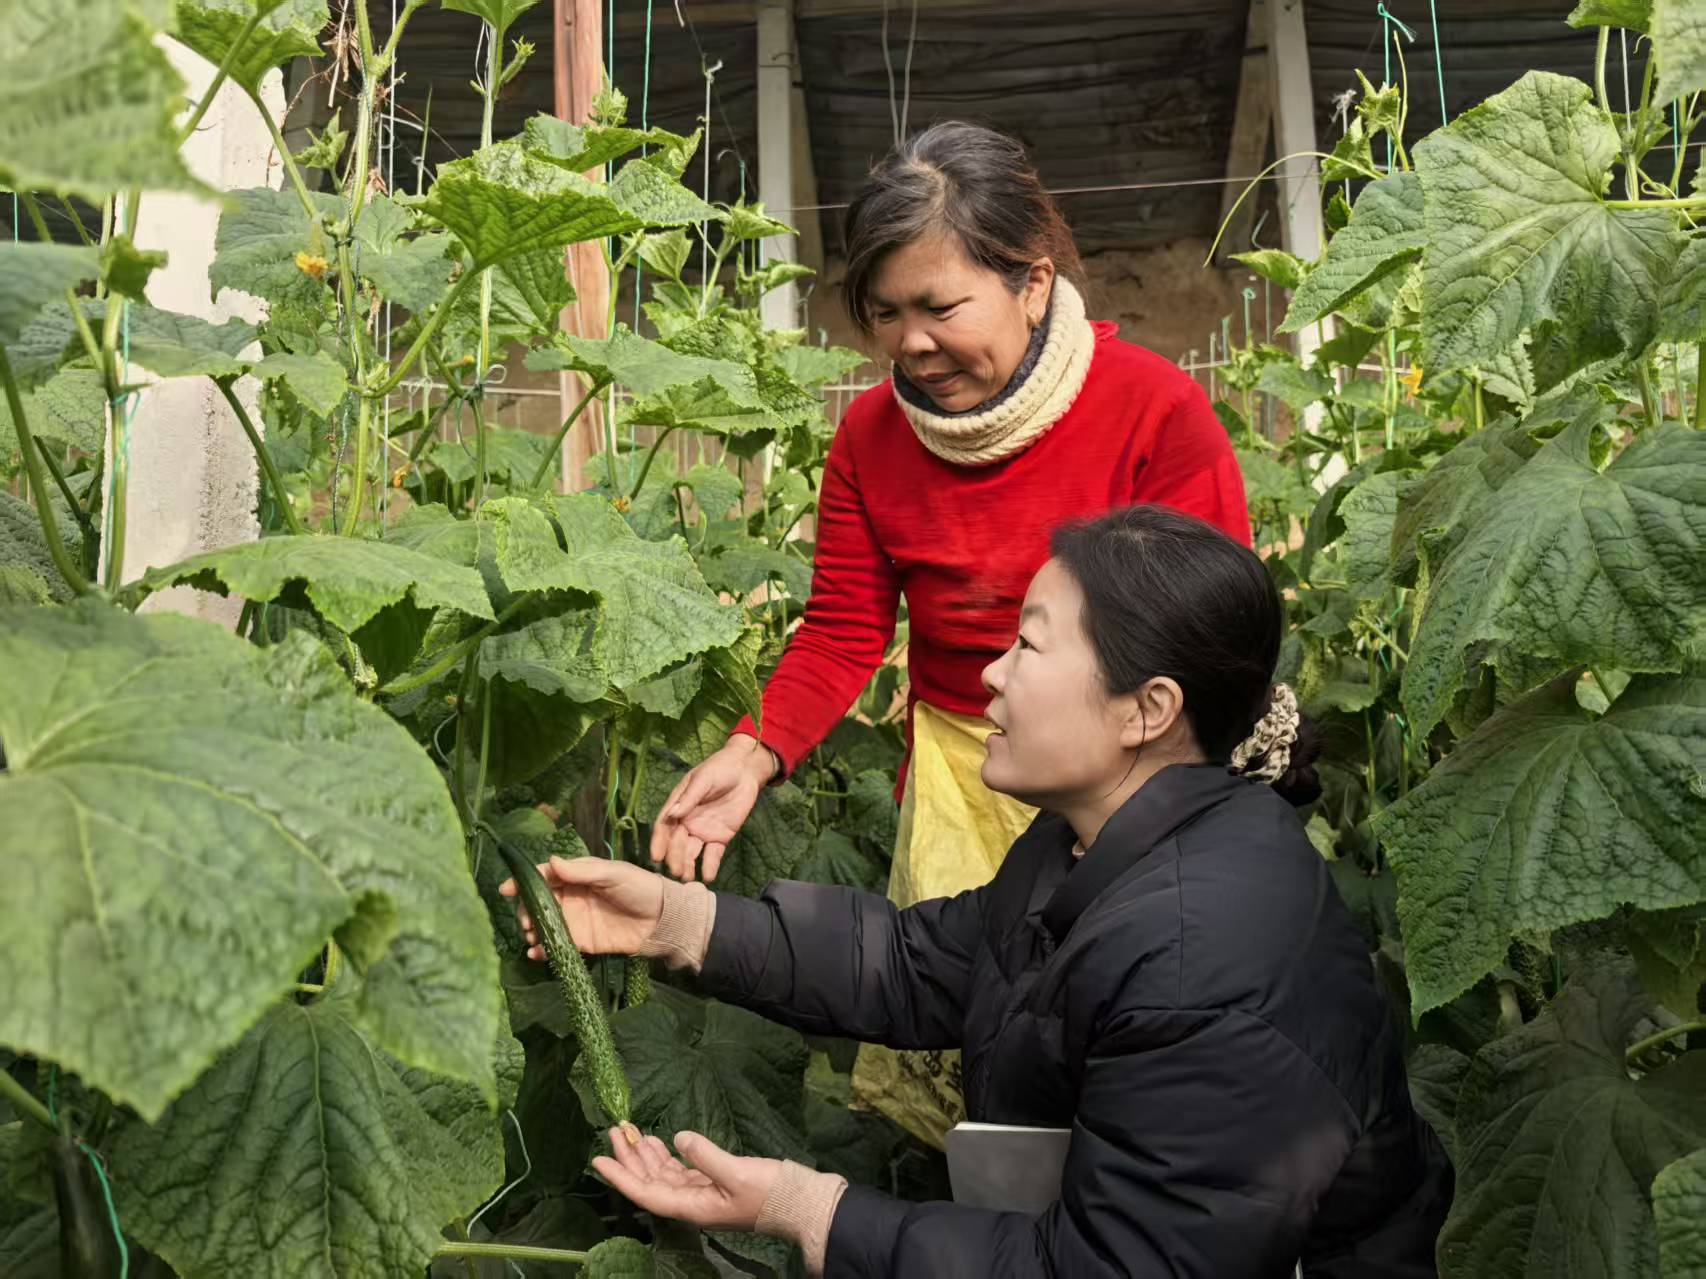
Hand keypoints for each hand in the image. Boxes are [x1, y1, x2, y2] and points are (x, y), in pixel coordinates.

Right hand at [499, 855, 663, 959]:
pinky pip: (556, 945)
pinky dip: (542, 950)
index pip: (545, 876)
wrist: (662, 920)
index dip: (524, 881)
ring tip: (531, 936)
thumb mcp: (612, 874)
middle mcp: (571, 897)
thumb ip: (581, 871)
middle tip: (525, 921)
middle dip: (526, 910)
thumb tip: (550, 861)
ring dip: (532, 930)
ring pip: (544, 924)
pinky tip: (536, 952)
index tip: (506, 889)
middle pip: (538, 902)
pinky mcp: (582, 942)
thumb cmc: (639, 888)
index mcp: (577, 875)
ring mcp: (575, 920)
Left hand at [592, 1128, 780, 1233]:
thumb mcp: (737, 1173)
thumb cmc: (771, 1194)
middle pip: (650, 1182)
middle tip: (613, 1130)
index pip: (646, 1193)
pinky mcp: (714, 1183)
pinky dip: (667, 1155)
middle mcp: (692, 1203)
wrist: (800, 1203)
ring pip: (664, 1174)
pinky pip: (680, 1170)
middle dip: (629, 1158)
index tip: (598, 1160)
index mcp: (693, 1207)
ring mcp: (703, 1193)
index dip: (621, 1177)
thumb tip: (679, 1138)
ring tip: (630, 1131)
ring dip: (646, 1154)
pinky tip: (660, 1141)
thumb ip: (705, 1155)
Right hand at [648, 737, 775, 881]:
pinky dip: (710, 865)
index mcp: (678, 806)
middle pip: (677, 843)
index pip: (664, 827)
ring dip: (689, 865)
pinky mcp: (720, 838)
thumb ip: (690, 798)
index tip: (657, 857)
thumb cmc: (719, 769)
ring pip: (692, 852)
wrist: (746, 771)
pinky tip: (709, 876)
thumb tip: (672, 814)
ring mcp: (703, 831)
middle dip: (675, 858)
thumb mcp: (703, 779)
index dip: (659, 842)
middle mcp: (687, 822)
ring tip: (688, 879)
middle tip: (676, 872)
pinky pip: (713, 854)